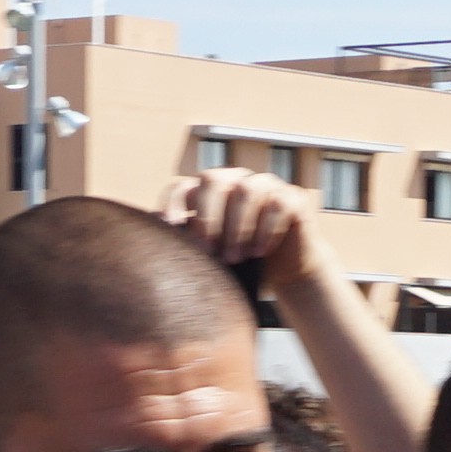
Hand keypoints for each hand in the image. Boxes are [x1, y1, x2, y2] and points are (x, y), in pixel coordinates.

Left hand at [163, 166, 325, 288]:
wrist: (287, 272)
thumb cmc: (244, 263)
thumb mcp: (214, 258)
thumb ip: (191, 248)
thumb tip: (157, 252)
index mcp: (209, 193)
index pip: (182, 188)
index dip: (173, 205)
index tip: (169, 230)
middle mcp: (236, 182)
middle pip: (213, 179)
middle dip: (207, 216)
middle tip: (207, 250)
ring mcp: (266, 185)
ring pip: (247, 191)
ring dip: (238, 227)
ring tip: (236, 258)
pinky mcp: (293, 197)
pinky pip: (277, 204)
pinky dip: (267, 229)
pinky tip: (260, 251)